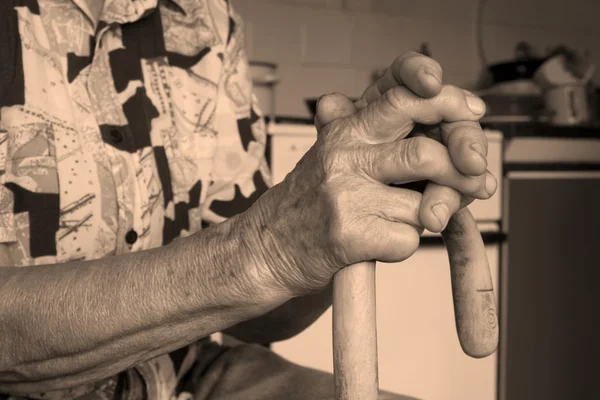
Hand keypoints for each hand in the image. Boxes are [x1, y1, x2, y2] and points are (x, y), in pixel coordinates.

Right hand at [245, 73, 495, 295]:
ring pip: (424, 203)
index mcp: (345, 130)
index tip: (473, 110)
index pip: (402, 97)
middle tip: (476, 180)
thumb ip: (383, 137)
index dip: (447, 99)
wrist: (267, 246)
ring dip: (435, 213)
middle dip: (463, 170)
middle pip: (426, 153)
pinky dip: (405, 244)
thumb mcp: (336, 153)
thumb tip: (451, 133)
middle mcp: (344, 155)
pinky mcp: (349, 235)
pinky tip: (381, 240)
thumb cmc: (310, 202)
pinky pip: (408, 239)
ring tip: (418, 215)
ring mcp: (345, 195)